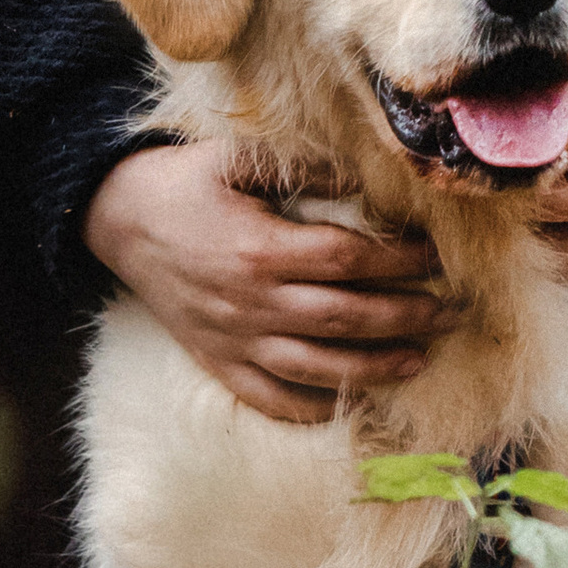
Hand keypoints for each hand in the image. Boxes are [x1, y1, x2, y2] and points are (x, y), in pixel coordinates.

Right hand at [85, 140, 453, 425]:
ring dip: (374, 369)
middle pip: (343, 319)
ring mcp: (234, 340)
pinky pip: (268, 399)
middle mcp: (250, 303)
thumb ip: (302, 168)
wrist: (116, 221)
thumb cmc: (183, 183)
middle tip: (451, 312)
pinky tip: (348, 405)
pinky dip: (310, 409)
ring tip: (419, 360)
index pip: (347, 260)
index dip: (398, 260)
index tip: (436, 255)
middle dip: (405, 317)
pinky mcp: (218, 363)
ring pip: (316, 368)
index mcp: (259, 248)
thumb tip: (365, 178)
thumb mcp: (235, 157)